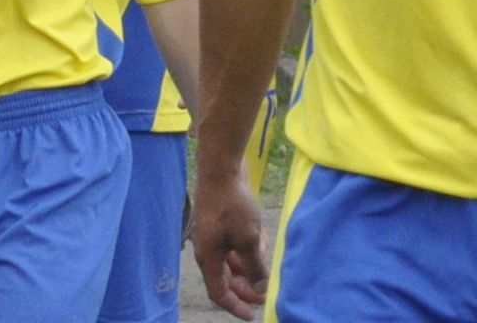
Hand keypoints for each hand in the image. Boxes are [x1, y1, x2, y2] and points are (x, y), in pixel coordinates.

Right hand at [191, 172, 268, 319]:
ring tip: (268, 259)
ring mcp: (213, 235)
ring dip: (251, 263)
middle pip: (227, 278)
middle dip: (248, 286)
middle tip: (267, 293)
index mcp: (209, 258)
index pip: (219, 293)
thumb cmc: (233, 205)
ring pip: (233, 260)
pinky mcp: (221, 223)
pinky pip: (235, 244)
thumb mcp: (248, 239)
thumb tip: (259, 288)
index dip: (236, 306)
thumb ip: (254, 266)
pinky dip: (248, 246)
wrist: (222, 168)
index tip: (251, 316)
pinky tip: (263, 239)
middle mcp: (208, 250)